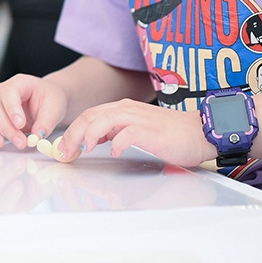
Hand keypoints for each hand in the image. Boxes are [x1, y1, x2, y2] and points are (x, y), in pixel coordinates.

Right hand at [0, 74, 69, 150]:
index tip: (20, 124)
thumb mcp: (55, 107)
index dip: (12, 109)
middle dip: (6, 128)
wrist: (47, 99)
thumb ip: (46, 122)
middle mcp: (2, 92)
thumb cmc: (50, 99)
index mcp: (18, 84)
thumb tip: (36, 137)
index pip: (9, 93)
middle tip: (21, 143)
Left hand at [0, 146, 65, 213]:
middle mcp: (1, 191)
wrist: (41, 150)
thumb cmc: (51, 166)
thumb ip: (52, 177)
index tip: (19, 185)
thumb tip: (47, 175)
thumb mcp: (56, 174)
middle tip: (19, 162)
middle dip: (5, 175)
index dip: (9, 197)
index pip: (5, 206)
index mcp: (18, 201)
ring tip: (2, 155)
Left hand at [55, 99, 214, 166]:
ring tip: (82, 150)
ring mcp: (138, 118)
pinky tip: (113, 151)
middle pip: (90, 117)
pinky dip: (117, 142)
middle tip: (64, 152)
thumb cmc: (170, 134)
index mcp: (121, 109)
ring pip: (104, 120)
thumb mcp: (135, 130)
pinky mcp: (151, 130)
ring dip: (88, 135)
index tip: (62, 147)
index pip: (89, 115)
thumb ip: (115, 132)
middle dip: (72, 134)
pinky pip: (128, 133)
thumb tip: (94, 142)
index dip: (72, 131)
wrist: (199, 132)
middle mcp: (127, 110)